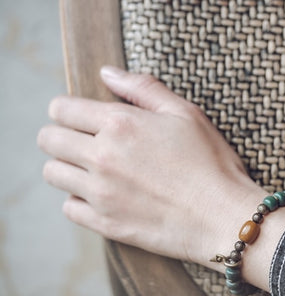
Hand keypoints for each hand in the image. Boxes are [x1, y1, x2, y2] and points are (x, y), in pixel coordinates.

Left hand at [37, 67, 265, 268]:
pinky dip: (78, 200)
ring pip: (53, 173)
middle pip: (49, 139)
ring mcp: (100, 193)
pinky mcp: (105, 223)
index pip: (61, 109)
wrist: (224, 217)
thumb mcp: (185, 113)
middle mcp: (102, 157)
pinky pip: (68, 208)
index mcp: (119, 124)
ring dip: (67, 167)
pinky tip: (101, 196)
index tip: (81, 117)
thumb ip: (143, 88)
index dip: (67, 110)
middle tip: (84, 141)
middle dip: (61, 135)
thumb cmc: (212, 163)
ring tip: (92, 169)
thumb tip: (107, 72)